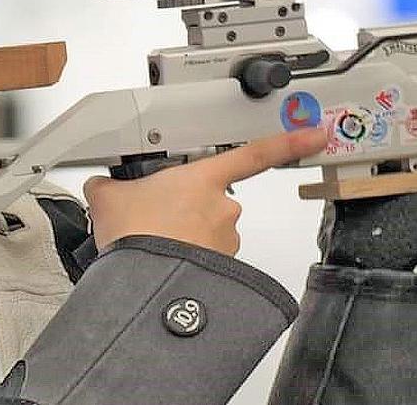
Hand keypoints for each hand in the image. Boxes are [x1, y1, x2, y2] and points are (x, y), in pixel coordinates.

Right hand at [84, 128, 326, 255]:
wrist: (142, 282)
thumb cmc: (135, 234)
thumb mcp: (109, 197)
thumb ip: (110, 185)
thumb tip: (101, 186)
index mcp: (201, 178)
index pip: (254, 155)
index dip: (288, 142)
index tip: (315, 134)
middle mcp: (222, 207)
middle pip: (212, 199)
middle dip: (187, 206)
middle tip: (154, 217)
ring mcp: (224, 239)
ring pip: (207, 231)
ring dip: (185, 234)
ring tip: (153, 242)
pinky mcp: (220, 267)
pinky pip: (205, 257)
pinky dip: (187, 258)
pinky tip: (162, 261)